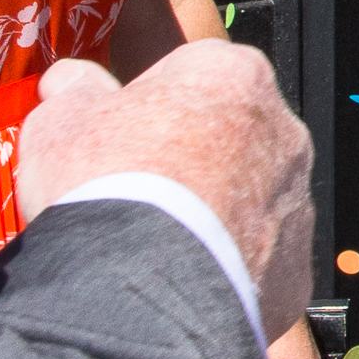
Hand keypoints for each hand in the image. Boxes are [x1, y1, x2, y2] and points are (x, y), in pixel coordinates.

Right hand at [16, 47, 312, 342]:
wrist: (141, 288)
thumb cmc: (107, 187)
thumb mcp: (62, 121)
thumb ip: (74, 91)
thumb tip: (70, 82)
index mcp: (235, 74)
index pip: (191, 70)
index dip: (145, 100)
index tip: (114, 130)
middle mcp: (283, 133)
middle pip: (228, 136)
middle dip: (186, 158)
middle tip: (132, 190)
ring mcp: (296, 204)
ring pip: (247, 200)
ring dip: (209, 213)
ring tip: (150, 243)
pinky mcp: (294, 269)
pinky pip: (257, 260)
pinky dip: (223, 267)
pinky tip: (177, 279)